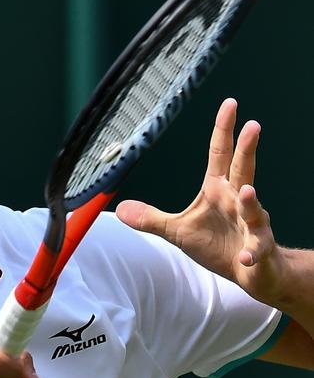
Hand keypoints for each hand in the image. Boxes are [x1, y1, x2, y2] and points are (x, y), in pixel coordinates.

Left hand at [115, 97, 285, 305]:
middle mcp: (238, 202)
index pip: (221, 154)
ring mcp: (252, 225)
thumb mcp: (178, 231)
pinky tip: (245, 257)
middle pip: (243, 170)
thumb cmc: (218, 246)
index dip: (224, 130)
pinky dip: (252, 253)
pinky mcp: (258, 250)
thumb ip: (151, 219)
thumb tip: (119, 209)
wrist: (253, 273)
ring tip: (247, 192)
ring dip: (251, 202)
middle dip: (247, 149)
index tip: (230, 104)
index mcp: (219, 191)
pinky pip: (256, 250)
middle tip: (253, 125)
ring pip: (254, 209)